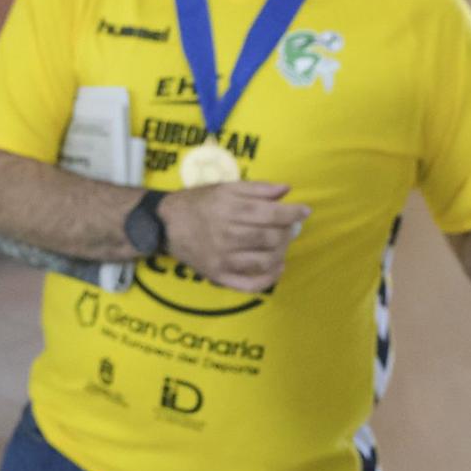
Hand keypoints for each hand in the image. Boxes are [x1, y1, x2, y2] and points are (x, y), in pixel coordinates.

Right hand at [159, 182, 308, 292]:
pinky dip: (270, 278)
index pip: (270, 214)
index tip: (305, 211)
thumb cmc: (197, 203)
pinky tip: (277, 267)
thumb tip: (286, 190)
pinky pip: (250, 283)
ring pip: (265, 261)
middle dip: (287, 232)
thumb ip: (256, 188)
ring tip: (280, 243)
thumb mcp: (224, 188)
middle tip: (289, 227)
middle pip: (271, 238)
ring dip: (281, 252)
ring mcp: (222, 258)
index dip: (293, 213)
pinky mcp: (218, 275)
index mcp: (227, 209)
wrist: (165, 225)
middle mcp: (225, 234)